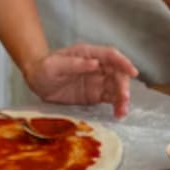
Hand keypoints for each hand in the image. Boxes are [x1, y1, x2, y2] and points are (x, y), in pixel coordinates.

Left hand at [23, 44, 138, 117]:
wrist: (37, 81)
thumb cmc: (44, 68)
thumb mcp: (54, 65)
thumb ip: (73, 64)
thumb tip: (95, 64)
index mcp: (88, 54)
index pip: (110, 55)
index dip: (123, 62)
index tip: (132, 72)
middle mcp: (97, 66)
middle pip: (117, 73)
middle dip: (123, 85)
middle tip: (124, 99)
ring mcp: (97, 81)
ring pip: (116, 87)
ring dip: (122, 98)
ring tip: (122, 112)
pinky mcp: (95, 95)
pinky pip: (110, 99)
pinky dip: (117, 106)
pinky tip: (118, 115)